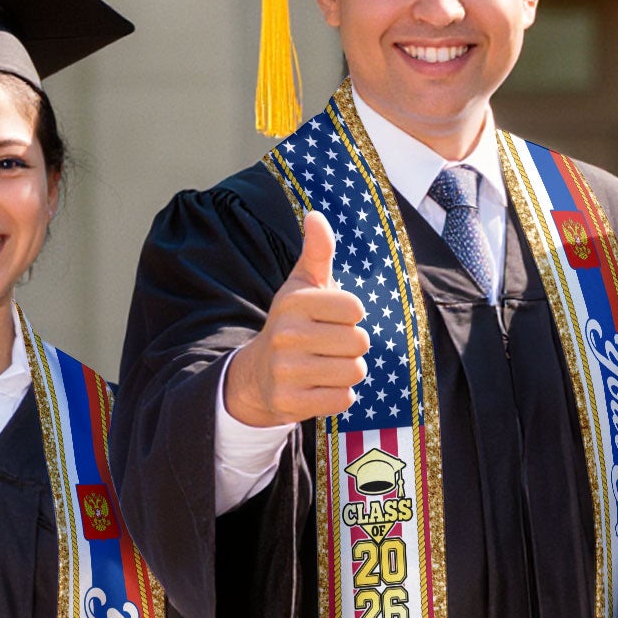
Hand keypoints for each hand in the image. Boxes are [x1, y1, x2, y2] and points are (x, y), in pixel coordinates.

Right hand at [222, 211, 370, 427]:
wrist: (258, 374)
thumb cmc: (293, 323)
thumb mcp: (302, 285)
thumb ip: (317, 252)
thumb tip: (316, 215)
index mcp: (294, 302)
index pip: (355, 308)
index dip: (350, 315)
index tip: (330, 318)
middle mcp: (287, 334)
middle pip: (359, 342)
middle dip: (352, 346)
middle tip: (329, 345)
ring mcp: (286, 371)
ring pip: (354, 371)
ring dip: (348, 371)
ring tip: (326, 365)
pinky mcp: (290, 402)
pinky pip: (343, 399)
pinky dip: (339, 395)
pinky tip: (319, 386)